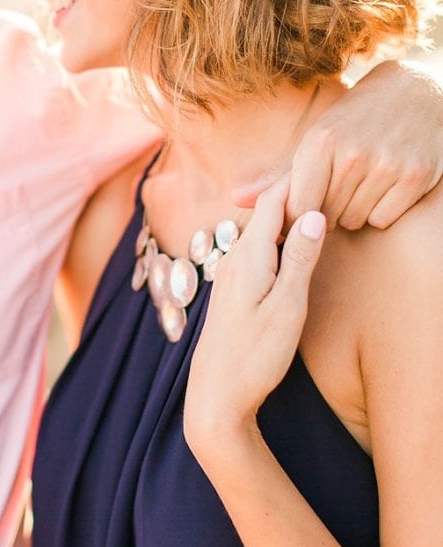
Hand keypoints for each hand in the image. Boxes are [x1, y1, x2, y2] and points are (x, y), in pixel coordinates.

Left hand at [186, 174, 326, 451]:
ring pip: (265, 227)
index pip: (278, 201)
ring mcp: (233, 273)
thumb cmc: (252, 358)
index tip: (331, 149)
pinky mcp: (236, 289)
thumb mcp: (286, 308)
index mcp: (248, 257)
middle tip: (331, 156)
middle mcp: (235, 259)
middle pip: (270, 209)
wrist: (215, 397)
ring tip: (320, 183)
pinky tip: (296, 231)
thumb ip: (300, 260)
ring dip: (291, 207)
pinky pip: (261, 246)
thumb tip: (314, 213)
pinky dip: (282, 231)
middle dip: (299, 184)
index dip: (305, 174)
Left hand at [233, 60, 442, 231]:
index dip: (296, 215)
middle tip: (336, 188)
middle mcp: (352, 154)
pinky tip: (382, 187)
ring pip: (353, 220)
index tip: (300, 210)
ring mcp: (386, 166)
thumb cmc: (354, 119)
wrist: (416, 93)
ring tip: (359, 184)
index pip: (296, 206)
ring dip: (353, 211)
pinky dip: (380, 211)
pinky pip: (383, 219)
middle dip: (325, 211)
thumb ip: (277, 175)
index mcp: (319, 142)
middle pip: (324, 216)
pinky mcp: (415, 177)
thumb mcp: (314, 138)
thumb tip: (235, 199)